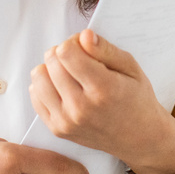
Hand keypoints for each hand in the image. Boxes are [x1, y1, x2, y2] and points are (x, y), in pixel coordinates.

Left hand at [29, 30, 174, 173]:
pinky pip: (35, 97)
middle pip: (51, 62)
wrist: (139, 138)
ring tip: (68, 72)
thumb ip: (106, 50)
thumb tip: (83, 35)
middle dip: (62, 53)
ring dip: (50, 68)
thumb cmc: (136, 98)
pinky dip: (45, 86)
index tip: (84, 46)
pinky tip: (62, 86)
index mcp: (103, 88)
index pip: (66, 53)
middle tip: (78, 59)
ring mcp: (67, 121)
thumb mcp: (131, 68)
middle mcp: (82, 107)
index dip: (73, 42)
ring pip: (38, 78)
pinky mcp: (58, 129)